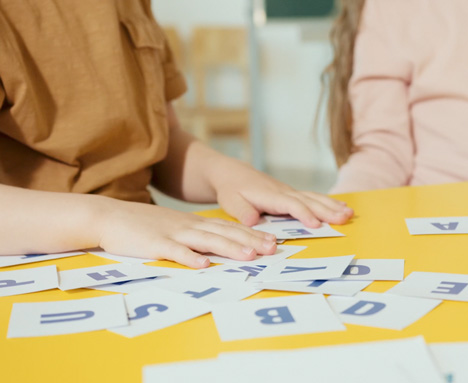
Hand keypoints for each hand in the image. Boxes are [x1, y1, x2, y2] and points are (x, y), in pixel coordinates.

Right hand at [96, 198, 277, 268]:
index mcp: (194, 223)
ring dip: (229, 248)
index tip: (273, 242)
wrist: (109, 216)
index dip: (252, 234)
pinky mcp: (155, 244)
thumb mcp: (174, 227)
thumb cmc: (143, 226)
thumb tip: (216, 249)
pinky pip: (175, 251)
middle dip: (250, 240)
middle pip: (224, 233)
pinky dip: (190, 257)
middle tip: (272, 248)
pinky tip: (203, 264)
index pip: (229, 228)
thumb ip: (194, 235)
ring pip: (206, 241)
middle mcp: (188, 226)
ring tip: (249, 255)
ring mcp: (172, 234)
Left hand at [211, 160, 353, 226]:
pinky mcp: (292, 194)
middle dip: (327, 210)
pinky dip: (329, 202)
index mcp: (270, 195)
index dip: (304, 214)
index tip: (316, 225)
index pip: (291, 205)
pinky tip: (342, 206)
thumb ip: (242, 211)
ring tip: (349, 213)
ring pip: (315, 198)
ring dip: (333, 206)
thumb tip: (253, 221)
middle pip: (309, 200)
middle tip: (345, 218)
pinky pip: (314, 197)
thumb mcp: (231, 201)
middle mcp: (284, 192)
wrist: (232, 173)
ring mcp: (290, 192)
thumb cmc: (231, 189)